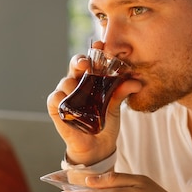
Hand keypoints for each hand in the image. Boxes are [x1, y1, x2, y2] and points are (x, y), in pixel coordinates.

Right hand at [46, 41, 140, 164]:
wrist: (98, 147)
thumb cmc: (105, 123)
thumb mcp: (116, 106)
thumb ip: (122, 92)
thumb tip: (136, 82)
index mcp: (90, 79)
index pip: (90, 60)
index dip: (93, 50)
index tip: (100, 44)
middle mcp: (77, 84)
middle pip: (74, 64)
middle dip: (80, 61)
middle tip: (86, 64)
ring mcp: (65, 95)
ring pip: (66, 80)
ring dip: (75, 85)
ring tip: (86, 98)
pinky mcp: (56, 108)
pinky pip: (55, 97)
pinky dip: (62, 98)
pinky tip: (71, 102)